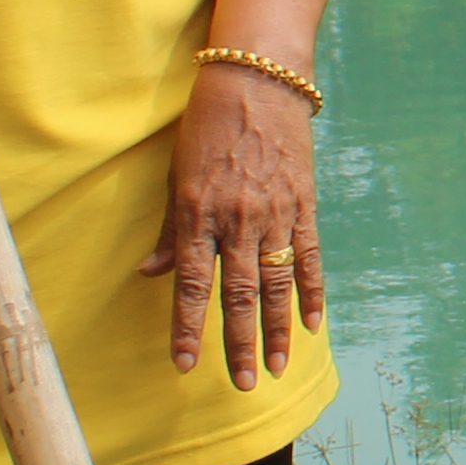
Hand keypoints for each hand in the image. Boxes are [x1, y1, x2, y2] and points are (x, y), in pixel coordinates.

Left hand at [145, 56, 322, 384]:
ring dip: (277, 330)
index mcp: (198, 213)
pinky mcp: (303, 204)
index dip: (188, 328)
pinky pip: (309, 257)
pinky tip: (311, 324)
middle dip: (239, 344)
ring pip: (277, 284)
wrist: (256, 80)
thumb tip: (153, 272)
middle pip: (239, 295)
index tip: (184, 364)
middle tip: (242, 384)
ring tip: (277, 367)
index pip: (192, 284)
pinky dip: (312, 291)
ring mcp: (274, 213)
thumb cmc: (206, 125)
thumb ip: (169, 228)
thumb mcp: (175, 174)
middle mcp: (237, 220)